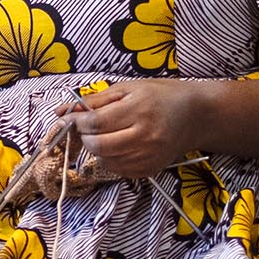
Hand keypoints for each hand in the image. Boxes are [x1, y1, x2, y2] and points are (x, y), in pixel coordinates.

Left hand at [56, 81, 213, 179]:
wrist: (195, 116)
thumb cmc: (161, 96)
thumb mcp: (128, 89)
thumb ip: (94, 100)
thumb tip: (63, 110)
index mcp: (139, 110)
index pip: (95, 123)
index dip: (77, 121)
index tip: (71, 117)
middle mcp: (145, 136)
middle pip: (97, 145)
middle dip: (85, 137)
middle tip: (89, 127)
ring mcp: (149, 156)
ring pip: (104, 160)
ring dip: (97, 148)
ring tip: (108, 134)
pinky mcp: (150, 169)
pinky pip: (118, 170)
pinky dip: (111, 159)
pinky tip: (120, 144)